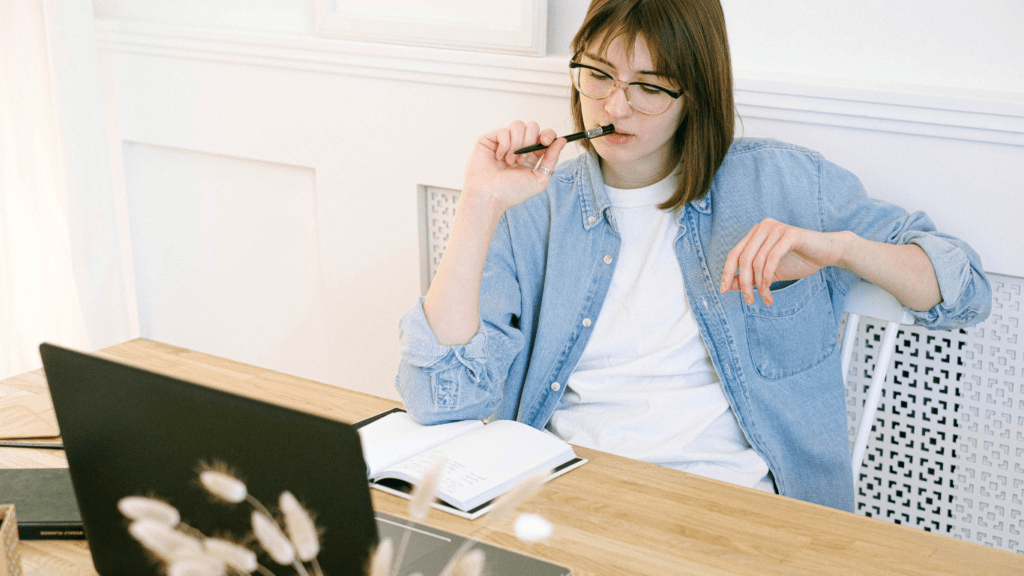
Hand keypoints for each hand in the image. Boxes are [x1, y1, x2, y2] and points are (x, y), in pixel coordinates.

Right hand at [462, 120, 567, 213]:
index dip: (548, 134)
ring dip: (516, 145)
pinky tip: (498, 158)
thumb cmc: (511, 192)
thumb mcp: (539, 179)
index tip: (546, 141)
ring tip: (509, 161)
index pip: (544, 135)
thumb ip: (552, 159)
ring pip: (518, 125)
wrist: (488, 196)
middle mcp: (518, 146)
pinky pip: (503, 131)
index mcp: (531, 155)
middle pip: (532, 125)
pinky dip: (503, 145)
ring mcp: (503, 141)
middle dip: (529, 141)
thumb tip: (562, 140)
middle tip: (522, 159)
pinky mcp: (490, 139)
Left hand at [720, 218, 849, 305]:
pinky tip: (770, 290)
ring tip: (765, 298)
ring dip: (759, 285)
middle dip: (744, 283)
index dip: (727, 273)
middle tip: (749, 301)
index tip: (724, 290)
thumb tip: (729, 285)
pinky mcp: (789, 234)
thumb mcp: (768, 272)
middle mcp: (762, 227)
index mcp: (755, 233)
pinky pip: (771, 259)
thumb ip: (749, 277)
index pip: (734, 254)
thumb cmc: (798, 260)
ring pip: (757, 262)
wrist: (827, 253)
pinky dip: (767, 278)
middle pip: (743, 259)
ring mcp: (775, 229)